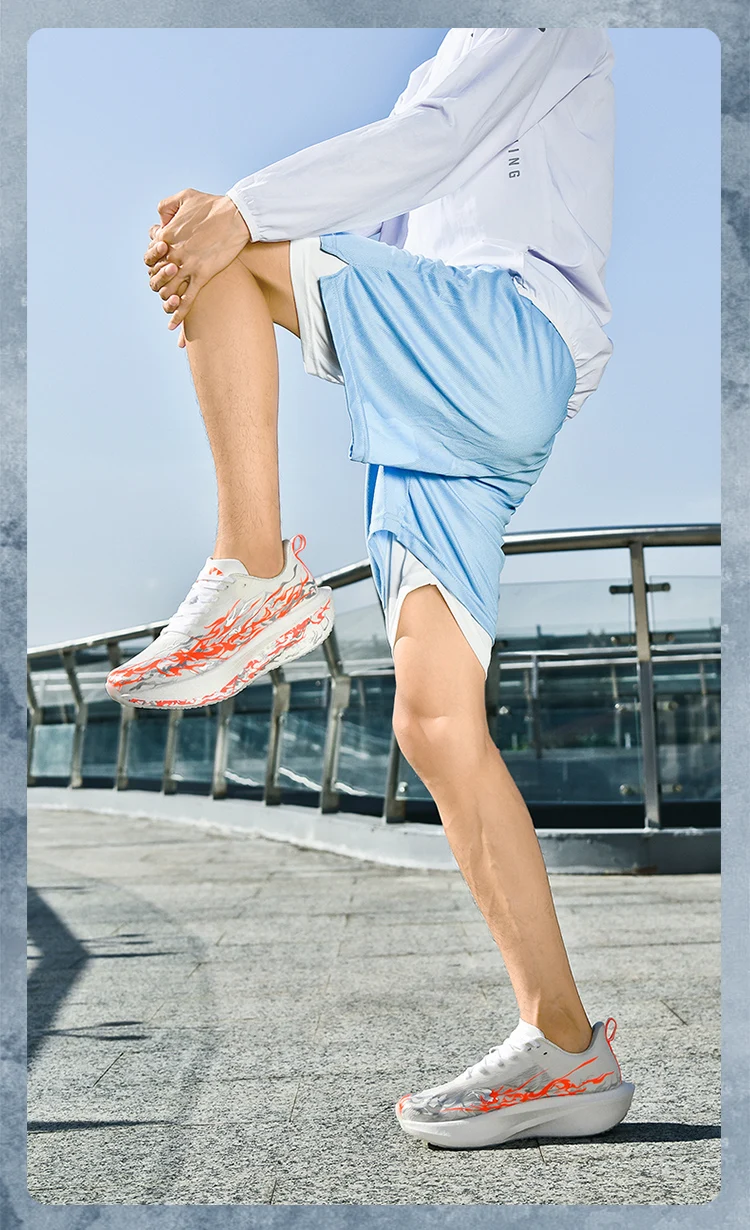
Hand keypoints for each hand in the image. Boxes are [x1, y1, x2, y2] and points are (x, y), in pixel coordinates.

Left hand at [143, 188, 250, 334]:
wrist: (237, 215)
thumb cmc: (212, 204)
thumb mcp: (184, 196)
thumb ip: (167, 206)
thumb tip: (160, 220)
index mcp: (166, 236)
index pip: (150, 257)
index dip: (153, 263)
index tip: (162, 265)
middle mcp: (173, 253)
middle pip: (155, 277)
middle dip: (158, 283)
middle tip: (166, 285)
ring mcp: (188, 266)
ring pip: (168, 291)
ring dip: (167, 300)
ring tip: (170, 304)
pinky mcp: (203, 275)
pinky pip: (187, 301)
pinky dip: (178, 315)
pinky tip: (173, 327)